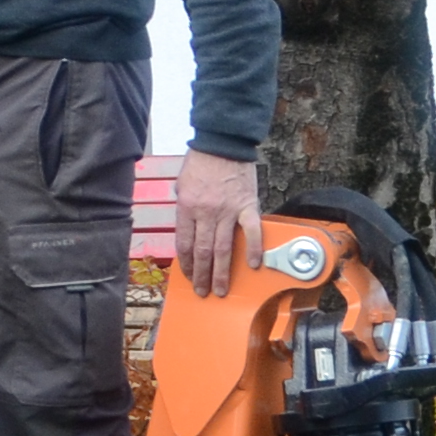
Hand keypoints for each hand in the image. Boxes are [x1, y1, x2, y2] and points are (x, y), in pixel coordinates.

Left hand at [173, 149, 259, 298]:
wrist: (223, 143)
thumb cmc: (200, 163)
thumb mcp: (181, 185)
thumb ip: (184, 209)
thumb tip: (188, 230)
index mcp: (186, 208)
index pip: (184, 244)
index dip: (186, 264)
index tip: (189, 276)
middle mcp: (206, 213)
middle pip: (203, 252)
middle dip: (202, 276)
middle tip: (203, 292)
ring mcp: (227, 211)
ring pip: (223, 249)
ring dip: (222, 272)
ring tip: (222, 290)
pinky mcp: (247, 206)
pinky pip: (251, 232)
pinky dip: (253, 250)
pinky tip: (254, 266)